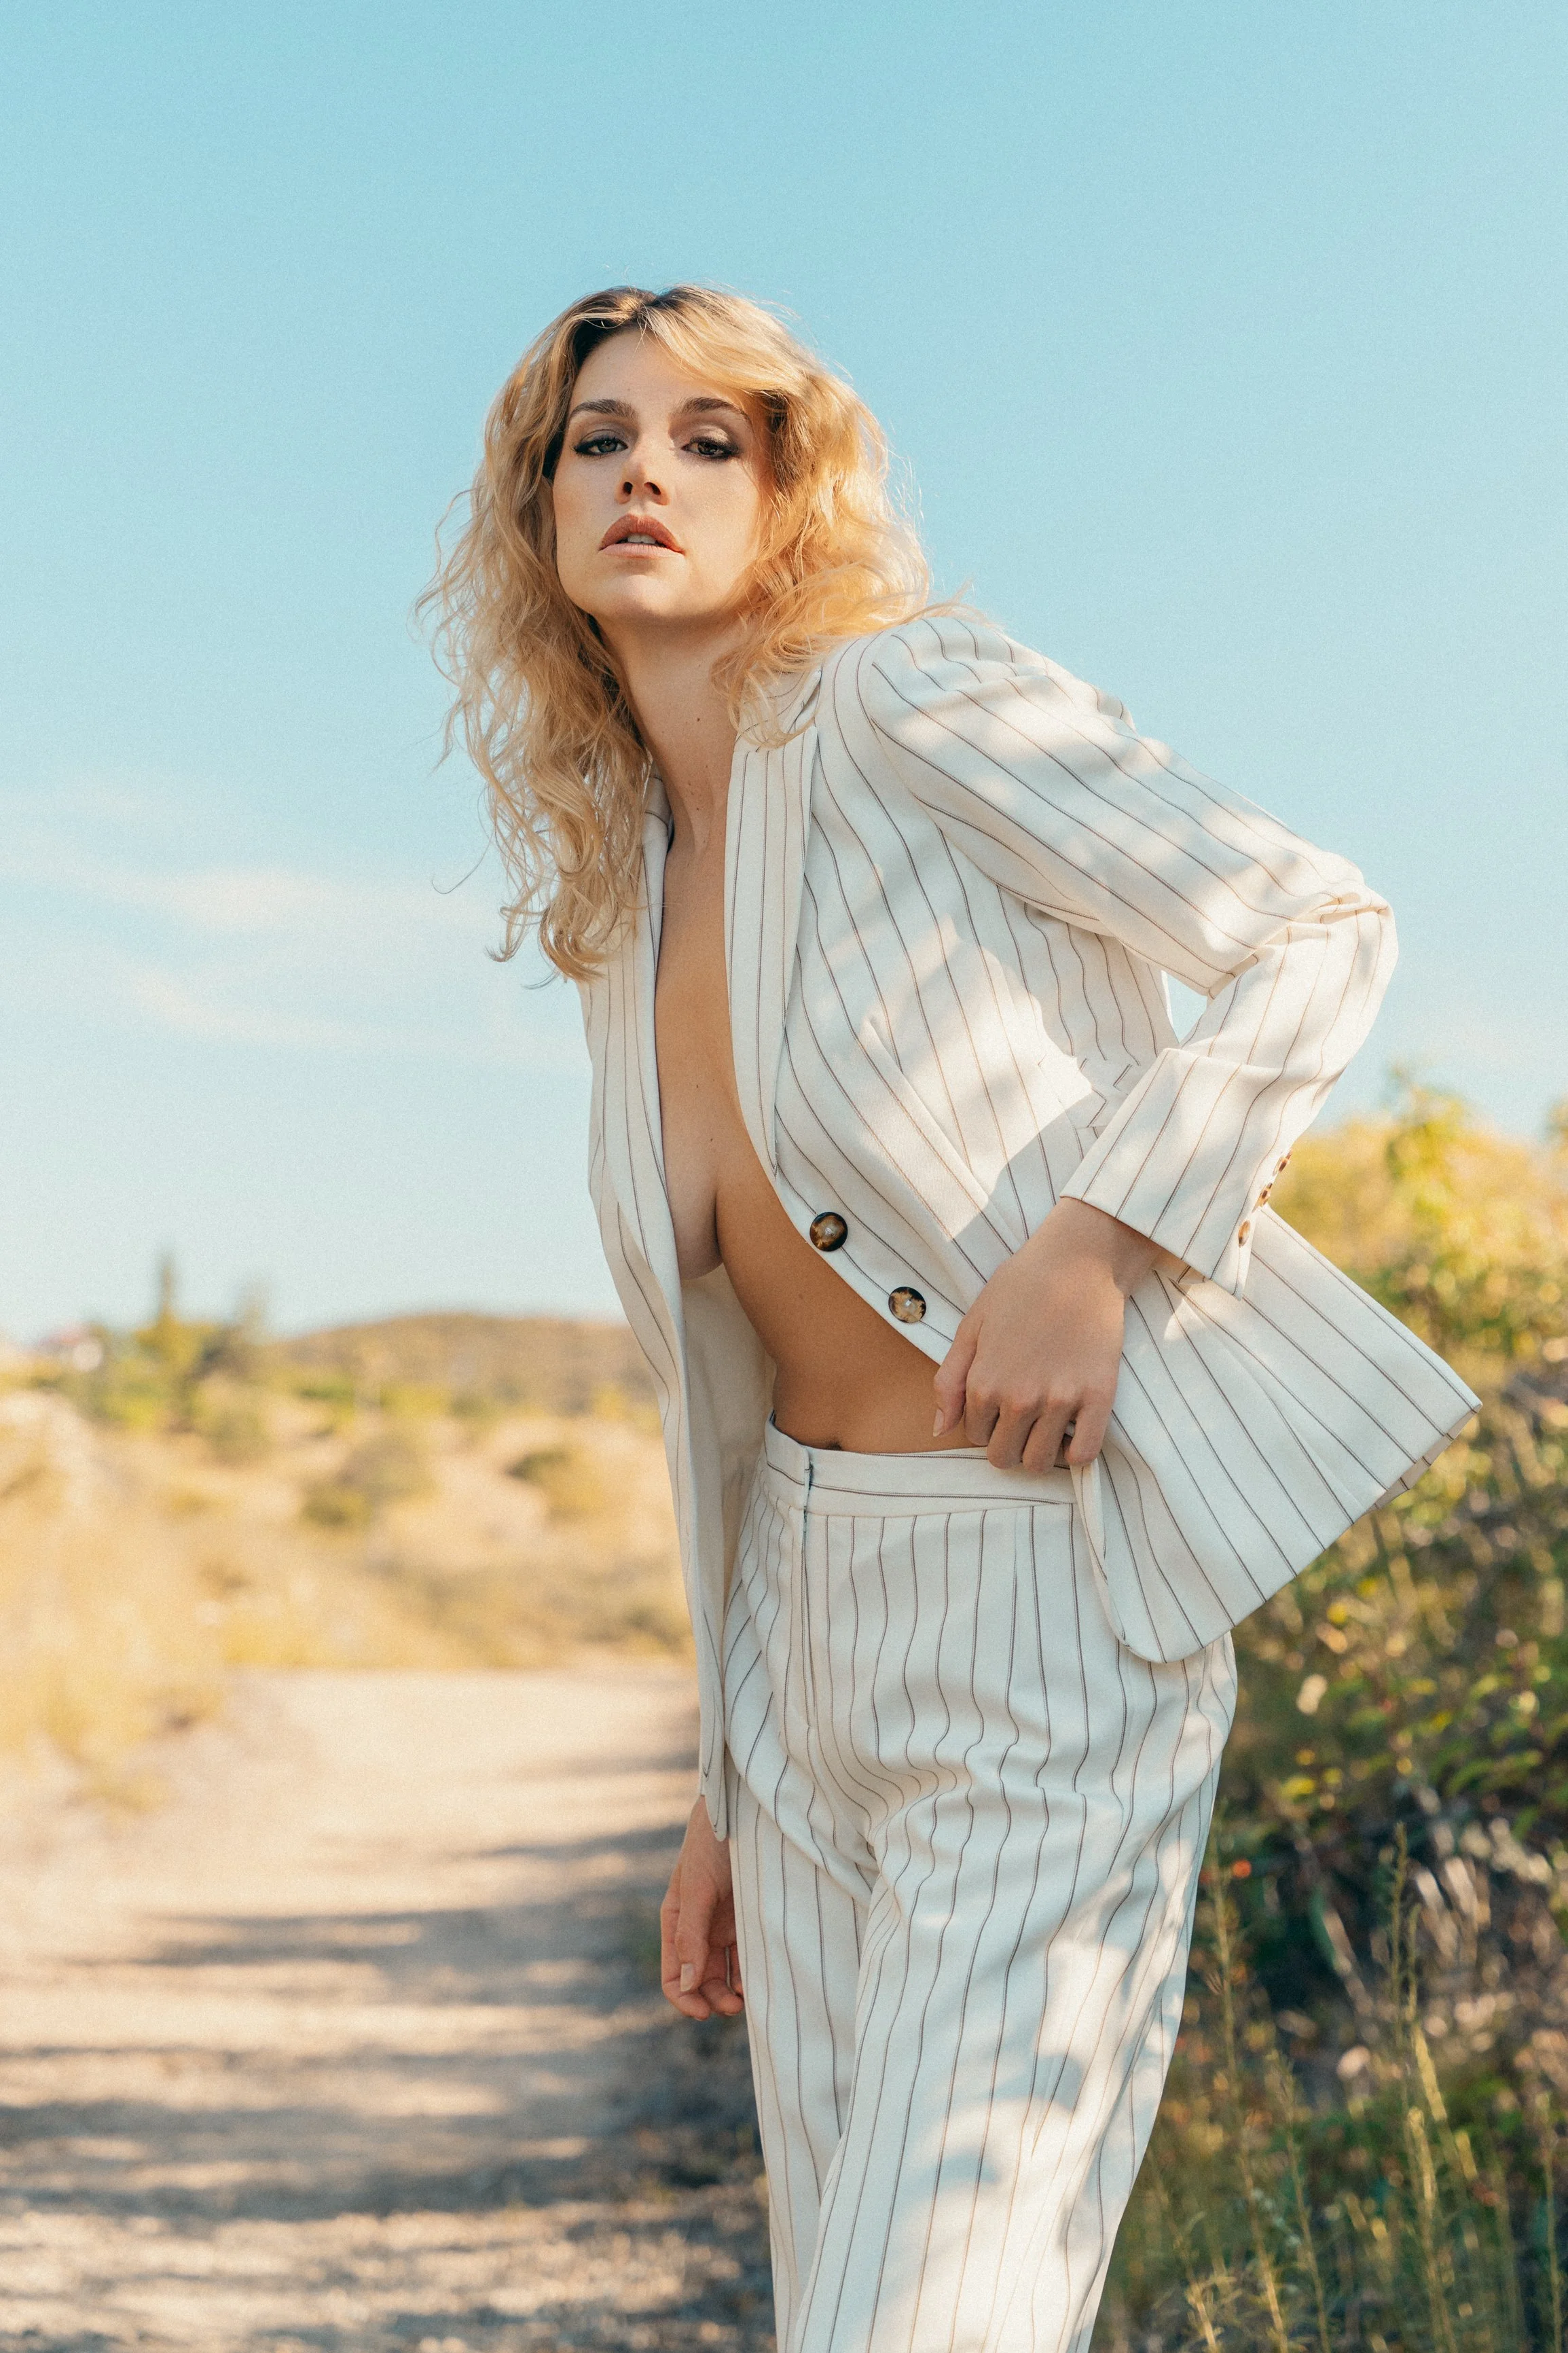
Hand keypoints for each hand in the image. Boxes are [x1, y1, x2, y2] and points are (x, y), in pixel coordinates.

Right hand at [659, 1796, 743, 2019]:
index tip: (704, 2013)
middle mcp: (699, 1929)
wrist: (745, 1809)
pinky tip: (763, 1979)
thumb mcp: (698, 1887)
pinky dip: (752, 1973)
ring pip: (725, 1974)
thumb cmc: (712, 1843)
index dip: (684, 2000)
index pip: (673, 1976)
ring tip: (751, 1998)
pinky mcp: (750, 1918)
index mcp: (676, 1922)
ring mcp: (725, 1925)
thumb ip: (692, 1934)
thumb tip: (687, 1984)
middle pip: (700, 1981)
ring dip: (733, 1992)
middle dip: (713, 2000)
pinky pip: (748, 1956)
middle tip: (735, 2006)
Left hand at [932, 1200, 1162, 1471]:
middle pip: (1004, 1458)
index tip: (999, 1401)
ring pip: (1040, 1463)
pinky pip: (1085, 1454)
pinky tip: (1072, 1431)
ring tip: (1045, 1426)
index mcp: (984, 1384)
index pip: (975, 1436)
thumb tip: (939, 1430)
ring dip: (1038, 1451)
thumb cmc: (1020, 1287)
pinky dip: (1076, 1453)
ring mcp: (1061, 1401)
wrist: (1078, 1262)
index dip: (984, 1421)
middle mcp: (1020, 1400)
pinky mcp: (1099, 1397)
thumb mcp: (971, 1327)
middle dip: (1007, 1443)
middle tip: (1020, 1419)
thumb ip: (949, 1382)